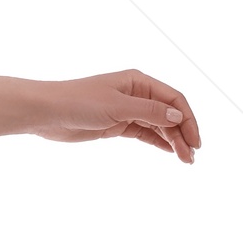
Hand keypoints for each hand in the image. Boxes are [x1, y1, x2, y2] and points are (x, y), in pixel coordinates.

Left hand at [33, 71, 199, 162]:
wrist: (47, 113)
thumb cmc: (79, 102)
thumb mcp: (118, 106)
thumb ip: (149, 112)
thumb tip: (178, 116)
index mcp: (138, 81)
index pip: (173, 99)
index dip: (188, 119)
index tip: (195, 141)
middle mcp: (136, 94)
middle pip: (168, 114)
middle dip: (182, 134)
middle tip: (191, 157)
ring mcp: (127, 110)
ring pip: (158, 125)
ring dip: (172, 140)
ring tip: (185, 160)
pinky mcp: (116, 125)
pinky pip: (144, 133)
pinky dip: (158, 141)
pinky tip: (170, 152)